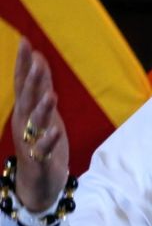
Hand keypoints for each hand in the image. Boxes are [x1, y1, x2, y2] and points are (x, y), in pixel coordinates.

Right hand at [11, 38, 69, 211]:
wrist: (39, 183)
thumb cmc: (42, 143)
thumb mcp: (44, 113)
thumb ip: (41, 89)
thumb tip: (39, 61)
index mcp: (25, 111)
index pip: (22, 83)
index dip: (23, 63)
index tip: (26, 42)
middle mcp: (25, 124)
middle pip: (27, 98)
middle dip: (31, 79)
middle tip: (36, 60)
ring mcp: (31, 142)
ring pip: (36, 122)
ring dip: (43, 108)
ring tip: (52, 94)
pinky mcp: (41, 159)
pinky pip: (44, 149)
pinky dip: (50, 139)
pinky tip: (56, 130)